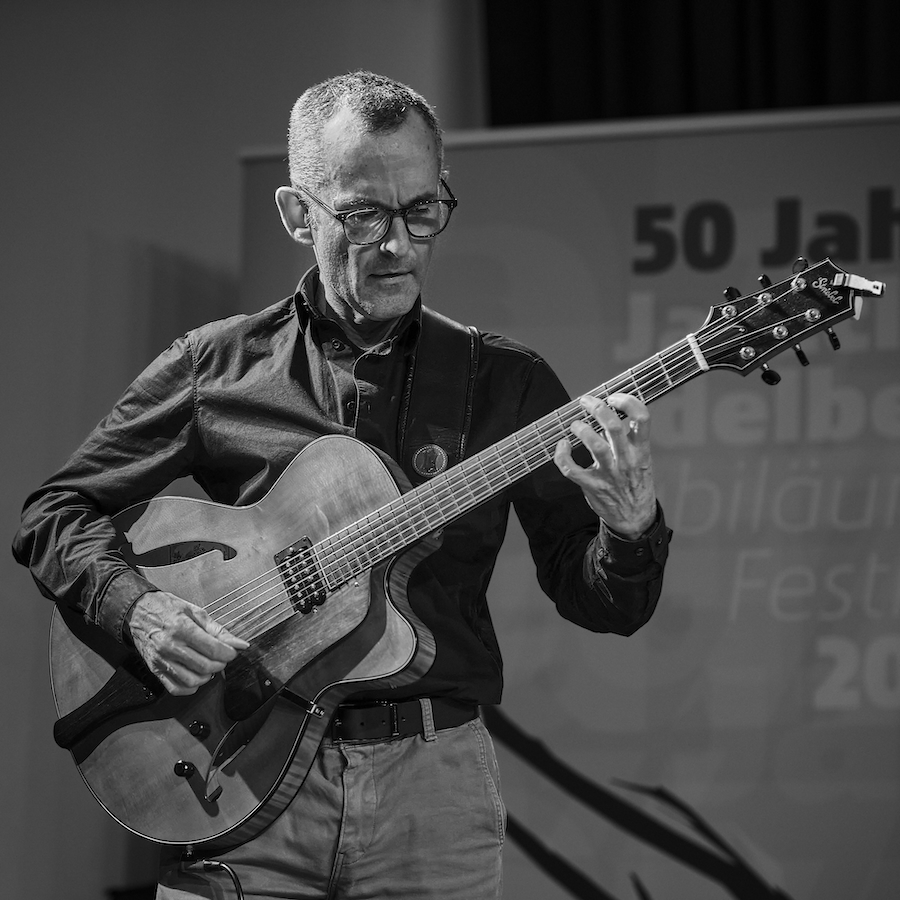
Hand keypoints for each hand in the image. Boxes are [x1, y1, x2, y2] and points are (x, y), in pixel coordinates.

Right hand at [125, 590, 249, 695]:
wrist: (138, 611)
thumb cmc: (167, 608)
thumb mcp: (196, 612)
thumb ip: (218, 630)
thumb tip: (239, 644)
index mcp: (181, 628)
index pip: (213, 649)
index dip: (228, 653)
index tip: (232, 651)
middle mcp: (169, 646)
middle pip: (205, 666)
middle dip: (220, 664)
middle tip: (221, 657)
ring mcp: (160, 660)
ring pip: (192, 680)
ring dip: (207, 676)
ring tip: (209, 665)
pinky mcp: (154, 669)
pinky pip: (175, 688)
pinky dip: (191, 687)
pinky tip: (196, 676)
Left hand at [553, 393, 656, 537]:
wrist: (635, 519)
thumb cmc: (635, 484)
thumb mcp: (642, 459)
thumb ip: (630, 438)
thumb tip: (613, 411)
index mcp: (640, 450)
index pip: (642, 417)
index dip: (627, 401)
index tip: (614, 397)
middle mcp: (626, 460)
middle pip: (613, 426)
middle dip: (597, 407)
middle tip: (586, 401)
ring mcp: (609, 474)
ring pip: (594, 445)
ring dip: (581, 429)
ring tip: (575, 425)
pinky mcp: (592, 486)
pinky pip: (571, 469)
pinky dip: (562, 455)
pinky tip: (562, 446)